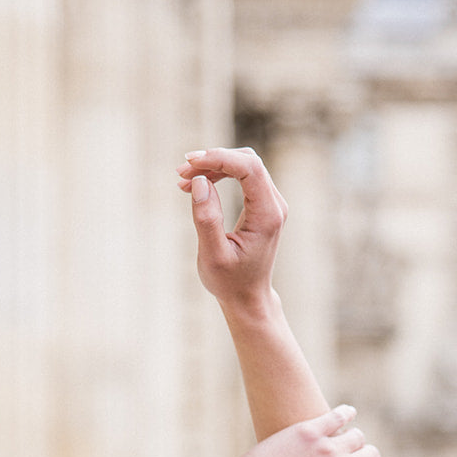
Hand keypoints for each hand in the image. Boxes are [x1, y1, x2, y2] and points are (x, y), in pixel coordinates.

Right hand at [176, 147, 285, 313]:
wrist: (248, 297)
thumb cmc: (230, 282)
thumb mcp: (213, 256)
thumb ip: (207, 219)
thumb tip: (199, 181)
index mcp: (267, 216)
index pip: (249, 168)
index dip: (219, 158)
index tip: (189, 165)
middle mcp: (275, 205)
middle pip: (248, 161)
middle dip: (213, 158)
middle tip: (181, 171)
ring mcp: (271, 203)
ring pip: (244, 165)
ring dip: (213, 165)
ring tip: (183, 179)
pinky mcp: (262, 205)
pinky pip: (242, 176)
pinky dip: (218, 174)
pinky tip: (196, 184)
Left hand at [221, 405, 396, 456]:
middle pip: (371, 454)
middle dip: (366, 455)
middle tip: (358, 454)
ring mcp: (329, 449)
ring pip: (356, 435)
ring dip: (352, 437)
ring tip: (346, 436)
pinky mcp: (311, 431)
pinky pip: (338, 416)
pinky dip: (346, 414)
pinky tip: (346, 413)